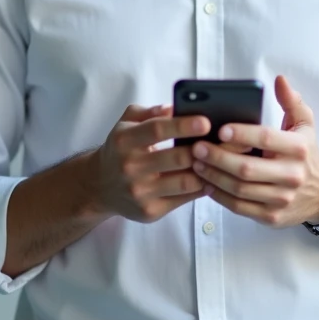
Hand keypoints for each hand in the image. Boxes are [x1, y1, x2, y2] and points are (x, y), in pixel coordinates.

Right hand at [90, 104, 211, 223]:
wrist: (99, 186)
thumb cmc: (119, 149)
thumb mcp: (125, 123)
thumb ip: (149, 113)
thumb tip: (174, 108)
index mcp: (124, 140)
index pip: (157, 130)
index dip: (183, 125)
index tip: (205, 121)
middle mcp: (130, 167)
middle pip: (176, 158)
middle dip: (201, 150)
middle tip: (219, 142)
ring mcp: (140, 192)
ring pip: (185, 182)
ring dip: (205, 171)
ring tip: (218, 160)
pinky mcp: (150, 211)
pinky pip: (184, 199)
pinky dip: (200, 188)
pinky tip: (209, 178)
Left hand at [191, 76, 318, 227]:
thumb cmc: (306, 153)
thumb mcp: (305, 124)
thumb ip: (291, 101)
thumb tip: (279, 80)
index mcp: (298, 148)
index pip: (266, 138)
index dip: (242, 134)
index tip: (220, 129)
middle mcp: (292, 175)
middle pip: (247, 168)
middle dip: (218, 157)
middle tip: (197, 147)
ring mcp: (282, 199)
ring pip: (239, 189)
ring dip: (213, 176)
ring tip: (196, 163)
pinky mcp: (272, 216)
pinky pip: (239, 207)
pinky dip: (220, 196)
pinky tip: (207, 184)